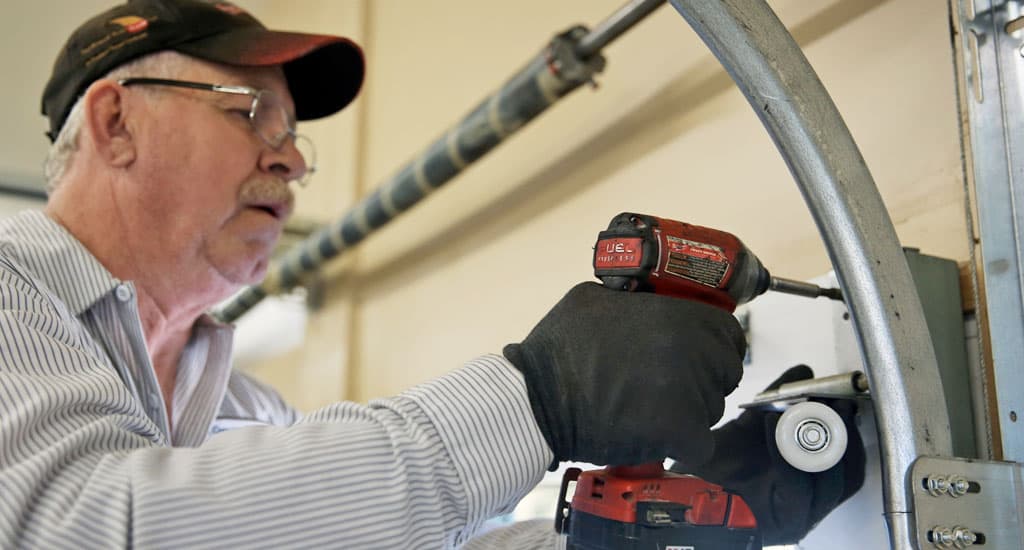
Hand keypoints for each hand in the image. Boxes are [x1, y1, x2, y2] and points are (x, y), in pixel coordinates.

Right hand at [503, 282, 745, 467]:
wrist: (537, 399)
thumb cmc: (557, 350)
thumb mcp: (591, 298)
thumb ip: (632, 299)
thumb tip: (644, 302)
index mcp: (676, 316)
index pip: (729, 333)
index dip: (716, 345)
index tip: (702, 356)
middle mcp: (690, 350)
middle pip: (725, 371)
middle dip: (705, 379)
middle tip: (672, 385)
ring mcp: (688, 392)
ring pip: (713, 408)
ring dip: (691, 411)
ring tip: (652, 409)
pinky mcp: (678, 431)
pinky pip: (702, 445)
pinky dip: (685, 447)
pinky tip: (660, 438)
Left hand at [673, 365, 865, 544]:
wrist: (694, 487)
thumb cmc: (725, 461)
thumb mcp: (754, 423)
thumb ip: (779, 398)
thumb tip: (803, 372)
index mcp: (813, 478)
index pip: (850, 461)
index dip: (850, 429)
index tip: (843, 399)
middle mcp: (814, 501)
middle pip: (849, 473)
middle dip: (845, 436)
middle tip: (834, 403)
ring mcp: (804, 516)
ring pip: (831, 484)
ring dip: (822, 444)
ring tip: (809, 410)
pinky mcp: (787, 524)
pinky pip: (798, 490)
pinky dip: (789, 456)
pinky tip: (774, 425)